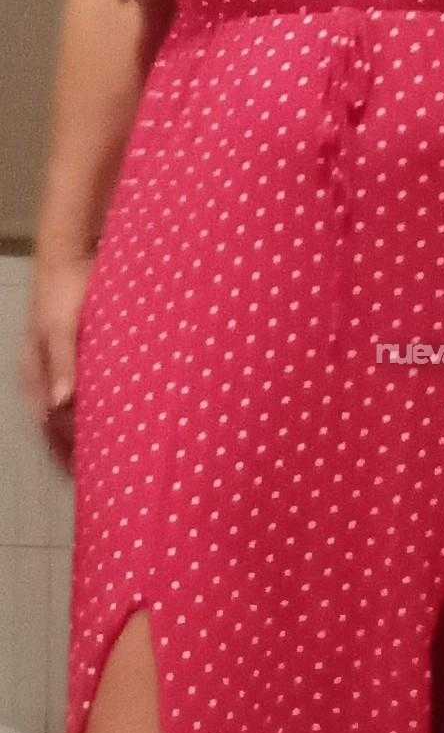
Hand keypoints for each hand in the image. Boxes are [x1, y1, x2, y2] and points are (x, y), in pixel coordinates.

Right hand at [19, 255, 93, 474]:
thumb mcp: (63, 327)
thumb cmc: (66, 289)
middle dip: (78, 454)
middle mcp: (43, 376)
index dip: (67, 456)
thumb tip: (61, 404)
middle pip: (58, 428)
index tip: (90, 480)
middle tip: (107, 479)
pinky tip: (116, 418)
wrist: (69, 252)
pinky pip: (82, 394)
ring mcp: (57, 366)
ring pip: (70, 414)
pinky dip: (96, 412)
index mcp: (36, 374)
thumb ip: (64, 364)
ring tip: (113, 459)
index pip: (51, 430)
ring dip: (86, 435)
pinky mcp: (74, 356)